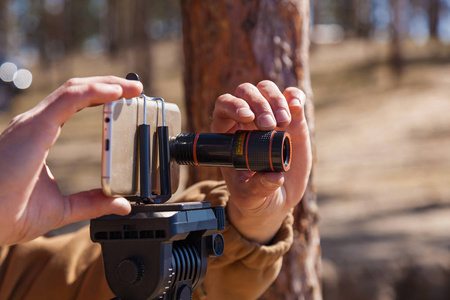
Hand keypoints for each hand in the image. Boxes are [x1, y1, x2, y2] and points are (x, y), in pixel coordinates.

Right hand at [0, 76, 142, 245]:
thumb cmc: (8, 213)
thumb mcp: (63, 208)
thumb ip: (91, 202)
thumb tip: (120, 203)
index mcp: (40, 136)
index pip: (74, 104)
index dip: (100, 97)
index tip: (125, 99)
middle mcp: (37, 124)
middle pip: (78, 92)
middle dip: (109, 86)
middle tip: (134, 89)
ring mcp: (35, 123)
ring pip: (75, 90)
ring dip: (107, 84)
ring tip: (132, 87)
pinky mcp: (36, 126)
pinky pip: (70, 99)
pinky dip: (95, 91)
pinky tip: (116, 92)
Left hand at [212, 80, 311, 243]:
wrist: (276, 199)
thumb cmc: (256, 196)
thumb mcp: (252, 197)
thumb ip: (258, 188)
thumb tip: (274, 177)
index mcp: (229, 133)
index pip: (224, 106)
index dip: (234, 105)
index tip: (247, 118)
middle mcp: (248, 119)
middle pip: (246, 92)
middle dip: (258, 104)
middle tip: (269, 125)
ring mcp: (270, 116)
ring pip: (267, 90)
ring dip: (275, 101)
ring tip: (283, 123)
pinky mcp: (293, 119)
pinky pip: (292, 96)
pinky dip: (294, 97)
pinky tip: (296, 107)